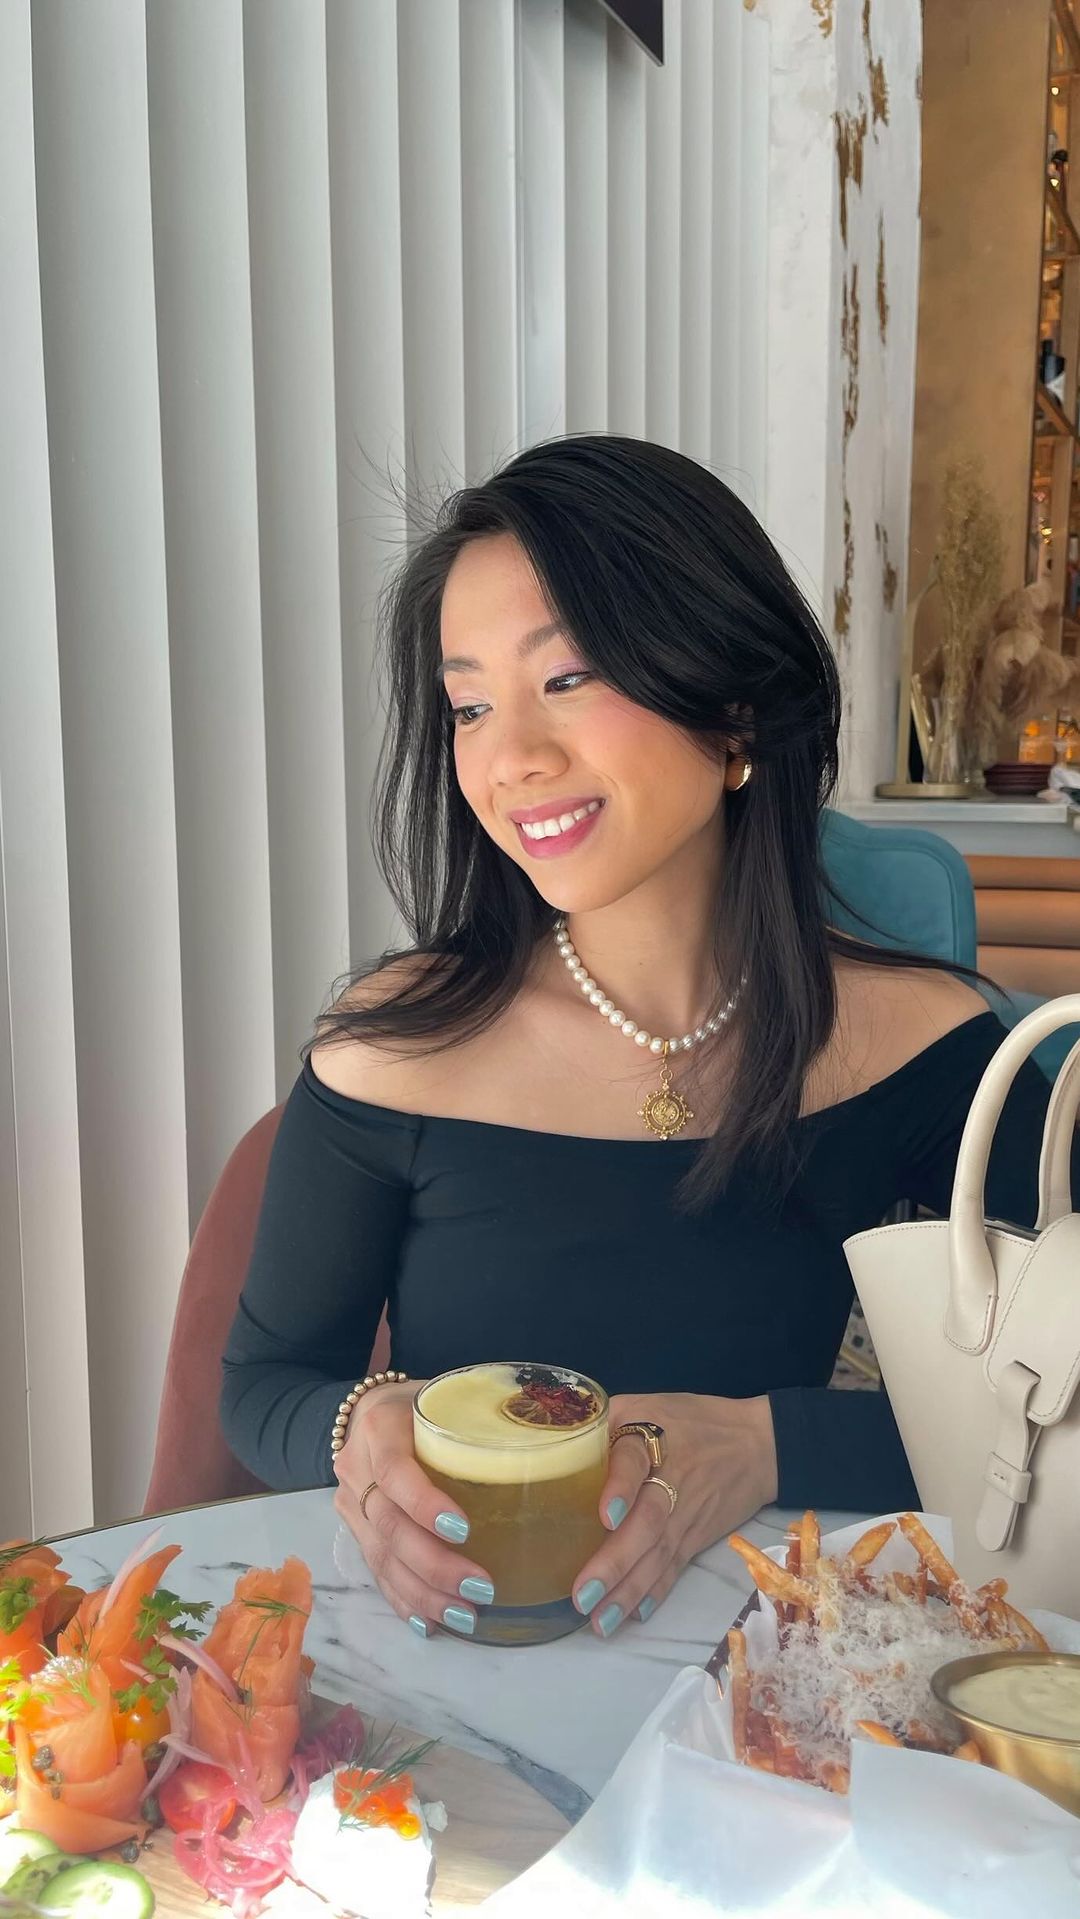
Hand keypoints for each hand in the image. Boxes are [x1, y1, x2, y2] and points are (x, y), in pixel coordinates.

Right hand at [333, 1379, 494, 1637]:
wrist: (371, 1408)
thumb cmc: (428, 1400)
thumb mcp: (451, 1392)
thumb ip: (487, 1413)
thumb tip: (559, 1439)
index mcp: (380, 1425)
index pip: (395, 1470)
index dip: (425, 1504)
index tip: (465, 1530)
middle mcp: (358, 1465)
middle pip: (389, 1525)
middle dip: (434, 1564)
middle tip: (481, 1588)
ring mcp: (351, 1501)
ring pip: (381, 1557)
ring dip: (423, 1593)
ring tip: (466, 1616)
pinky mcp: (355, 1528)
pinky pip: (376, 1571)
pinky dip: (405, 1600)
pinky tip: (432, 1623)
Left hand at [572, 1393, 777, 1638]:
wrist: (758, 1443)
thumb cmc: (688, 1420)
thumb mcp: (644, 1403)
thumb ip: (601, 1422)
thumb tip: (551, 1445)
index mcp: (652, 1437)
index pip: (634, 1461)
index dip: (620, 1487)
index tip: (605, 1516)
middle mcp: (671, 1479)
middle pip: (647, 1521)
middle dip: (616, 1560)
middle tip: (582, 1594)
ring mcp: (686, 1514)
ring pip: (659, 1554)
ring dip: (630, 1589)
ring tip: (600, 1621)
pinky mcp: (696, 1537)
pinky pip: (675, 1568)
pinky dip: (656, 1592)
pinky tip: (635, 1615)